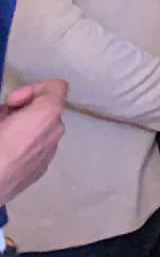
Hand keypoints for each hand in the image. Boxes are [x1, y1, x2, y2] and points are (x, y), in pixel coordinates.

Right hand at [0, 80, 66, 204]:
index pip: (57, 86)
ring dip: (26, 127)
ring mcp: (51, 153)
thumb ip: (4, 108)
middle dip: (26, 109)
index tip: (13, 102)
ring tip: (2, 138)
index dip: (34, 88)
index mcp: (47, 115)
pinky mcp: (41, 170)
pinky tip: (5, 154)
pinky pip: (38, 147)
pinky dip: (25, 144)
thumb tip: (8, 111)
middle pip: (48, 109)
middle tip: (3, 119)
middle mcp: (56, 132)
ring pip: (43, 130)